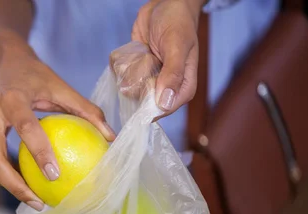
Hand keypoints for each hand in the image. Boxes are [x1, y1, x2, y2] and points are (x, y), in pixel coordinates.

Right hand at [0, 31, 114, 210]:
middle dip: (15, 185)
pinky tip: (27, 188)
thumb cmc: (35, 75)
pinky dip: (7, 176)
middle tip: (39, 203)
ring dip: (11, 186)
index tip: (55, 176)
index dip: (39, 153)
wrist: (1, 60)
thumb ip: (85, 110)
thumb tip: (110, 137)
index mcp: (12, 98)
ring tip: (34, 202)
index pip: (26, 128)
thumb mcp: (60, 86)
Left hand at [125, 0, 204, 115]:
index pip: (167, 108)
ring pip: (134, 93)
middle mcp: (167, 85)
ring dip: (130, 78)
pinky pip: (127, 79)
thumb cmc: (177, 22)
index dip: (152, 109)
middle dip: (138, 90)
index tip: (139, 99)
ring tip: (140, 56)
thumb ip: (172, 73)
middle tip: (142, 66)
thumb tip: (166, 103)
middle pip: (147, 104)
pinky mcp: (140, 71)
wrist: (165, 4)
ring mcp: (152, 79)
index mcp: (183, 84)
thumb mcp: (176, 46)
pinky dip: (124, 70)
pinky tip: (132, 55)